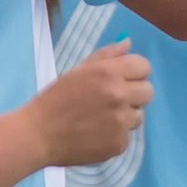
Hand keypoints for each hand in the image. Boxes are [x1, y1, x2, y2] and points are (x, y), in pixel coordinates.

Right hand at [34, 40, 151, 165]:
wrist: (38, 135)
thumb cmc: (55, 99)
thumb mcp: (78, 71)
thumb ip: (106, 56)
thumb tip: (128, 42)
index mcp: (108, 72)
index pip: (144, 66)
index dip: (134, 73)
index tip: (122, 80)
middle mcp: (119, 95)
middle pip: (148, 92)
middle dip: (134, 95)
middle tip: (112, 101)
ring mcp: (120, 122)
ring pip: (138, 116)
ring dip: (124, 117)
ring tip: (99, 119)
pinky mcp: (119, 144)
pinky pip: (126, 136)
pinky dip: (114, 136)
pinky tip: (95, 134)